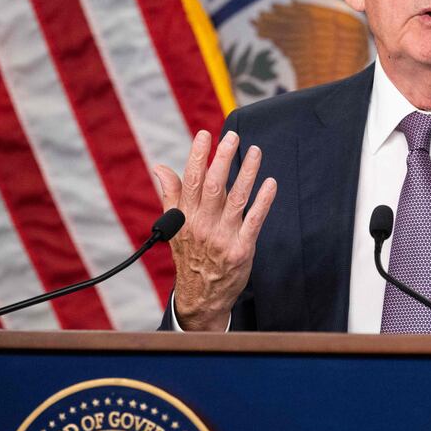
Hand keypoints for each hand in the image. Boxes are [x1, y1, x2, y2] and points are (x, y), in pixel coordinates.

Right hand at [153, 130, 276, 330]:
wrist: (201, 295)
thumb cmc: (190, 255)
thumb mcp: (174, 227)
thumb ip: (171, 195)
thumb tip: (160, 167)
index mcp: (185, 217)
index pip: (190, 180)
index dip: (198, 156)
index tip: (205, 135)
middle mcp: (203, 225)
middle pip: (213, 185)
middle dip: (223, 158)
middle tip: (233, 136)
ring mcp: (223, 237)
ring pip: (236, 198)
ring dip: (247, 173)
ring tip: (255, 152)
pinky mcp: (242, 249)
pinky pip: (254, 220)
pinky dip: (263, 200)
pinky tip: (270, 183)